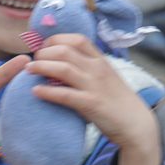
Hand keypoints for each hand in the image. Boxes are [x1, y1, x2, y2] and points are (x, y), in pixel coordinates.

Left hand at [26, 35, 162, 164]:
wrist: (136, 124)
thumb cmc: (117, 102)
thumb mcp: (105, 78)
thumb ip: (87, 69)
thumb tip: (62, 64)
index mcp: (101, 60)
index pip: (76, 40)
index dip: (56, 40)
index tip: (43, 48)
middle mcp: (98, 69)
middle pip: (64, 51)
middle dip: (44, 53)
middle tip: (33, 61)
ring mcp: (95, 86)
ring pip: (63, 68)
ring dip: (41, 67)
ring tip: (29, 71)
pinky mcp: (91, 104)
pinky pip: (65, 94)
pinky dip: (47, 91)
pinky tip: (36, 91)